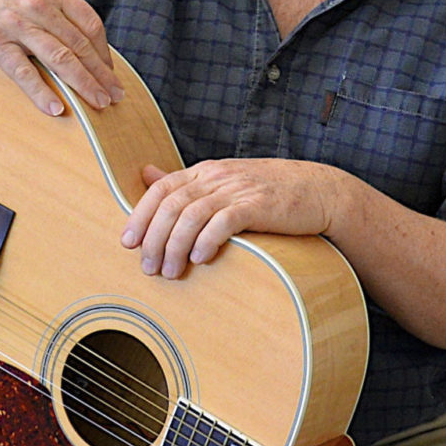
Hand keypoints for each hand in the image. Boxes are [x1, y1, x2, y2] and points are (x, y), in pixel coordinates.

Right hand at [0, 0, 122, 115]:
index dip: (104, 51)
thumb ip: (54, 0)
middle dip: (102, 74)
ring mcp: (16, 24)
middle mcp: (38, 5)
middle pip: (80, 45)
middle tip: (116, 96)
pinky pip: (23, 72)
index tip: (110, 71)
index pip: (89, 24)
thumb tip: (77, 27)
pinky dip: (42, 93)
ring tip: (100, 104)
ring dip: (84, 84)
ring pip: (60, 59)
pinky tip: (58, 109)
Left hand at [122, 159, 354, 277]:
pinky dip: (207, 240)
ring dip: (176, 246)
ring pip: (192, 215)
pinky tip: (200, 259)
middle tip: (149, 268)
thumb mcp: (223, 181)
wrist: (318, 190)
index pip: (160, 189)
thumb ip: (186, 182)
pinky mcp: (258, 206)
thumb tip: (146, 174)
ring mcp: (237, 189)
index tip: (127, 243)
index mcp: (205, 172)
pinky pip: (224, 221)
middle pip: (171, 205)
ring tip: (171, 273)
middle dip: (154, 239)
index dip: (139, 215)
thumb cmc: (268, 192)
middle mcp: (217, 177)